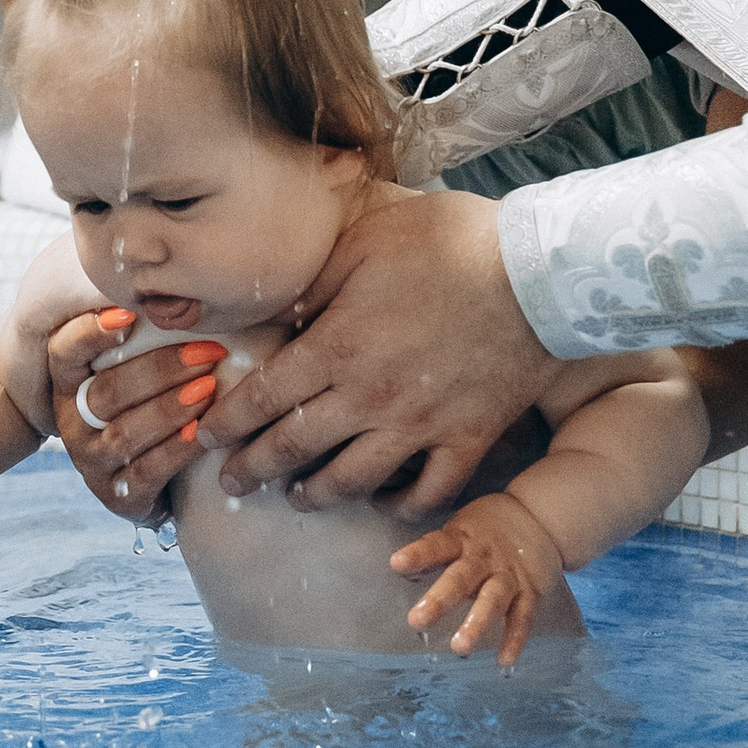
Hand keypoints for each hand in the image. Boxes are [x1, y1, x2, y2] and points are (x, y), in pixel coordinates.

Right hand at [47, 308, 225, 520]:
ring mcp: (92, 462)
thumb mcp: (134, 363)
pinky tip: (203, 433)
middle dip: (160, 371)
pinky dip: (176, 452)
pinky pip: (146, 474)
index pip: (65, 352)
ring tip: (210, 388)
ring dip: (170, 410)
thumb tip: (178, 273)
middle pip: (108, 393)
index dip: (91, 334)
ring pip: (126, 435)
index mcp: (69, 381)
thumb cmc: (148, 399)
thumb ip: (145, 325)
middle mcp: (73, 421)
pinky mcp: (117, 496)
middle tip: (208, 353)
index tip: (129, 316)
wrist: (147, 472)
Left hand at [207, 192, 556, 511]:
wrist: (541, 272)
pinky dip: (399, 506)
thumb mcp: (366, 241)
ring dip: (314, 496)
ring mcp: (421, 426)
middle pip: (293, 449)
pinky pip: (427, 493)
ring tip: (297, 499)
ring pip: (351, 482)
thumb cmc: (451, 243)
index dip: (226, 423)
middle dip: (253, 470)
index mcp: (338, 346)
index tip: (205, 438)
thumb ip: (313, 286)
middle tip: (231, 484)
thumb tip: (274, 319)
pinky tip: (381, 502)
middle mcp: (370, 397)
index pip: (262, 398)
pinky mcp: (468, 439)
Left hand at [392, 491, 564, 666]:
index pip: (436, 546)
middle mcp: (484, 558)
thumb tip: (400, 569)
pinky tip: (505, 660)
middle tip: (417, 620)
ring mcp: (508, 575)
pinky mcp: (530, 591)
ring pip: (492, 600)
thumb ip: (434, 552)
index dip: (418, 555)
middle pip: (461, 578)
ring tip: (460, 648)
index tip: (397, 564)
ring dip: (477, 624)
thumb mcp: (460, 531)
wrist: (540, 518)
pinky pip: (522, 617)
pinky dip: (514, 639)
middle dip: (440, 600)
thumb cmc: (488, 530)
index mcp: (462, 540)